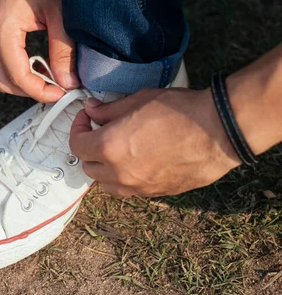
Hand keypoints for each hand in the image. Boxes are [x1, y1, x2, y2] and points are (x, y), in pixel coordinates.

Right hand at [0, 0, 78, 102]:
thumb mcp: (61, 12)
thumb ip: (64, 51)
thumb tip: (69, 83)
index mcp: (1, 28)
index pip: (17, 77)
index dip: (42, 92)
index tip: (65, 94)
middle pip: (4, 80)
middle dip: (32, 90)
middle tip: (61, 89)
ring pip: (2, 70)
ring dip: (27, 79)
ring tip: (56, 76)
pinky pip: (3, 55)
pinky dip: (22, 65)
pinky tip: (46, 61)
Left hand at [69, 87, 239, 196]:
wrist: (218, 131)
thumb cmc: (179, 110)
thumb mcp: (138, 100)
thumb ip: (109, 109)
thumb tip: (92, 110)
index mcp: (109, 147)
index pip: (76, 145)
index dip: (78, 128)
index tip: (88, 117)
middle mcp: (119, 173)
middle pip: (88, 167)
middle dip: (90, 148)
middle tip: (101, 130)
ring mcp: (139, 187)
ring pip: (107, 184)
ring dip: (105, 168)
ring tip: (117, 148)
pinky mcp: (157, 194)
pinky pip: (130, 190)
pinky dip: (124, 177)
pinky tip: (137, 160)